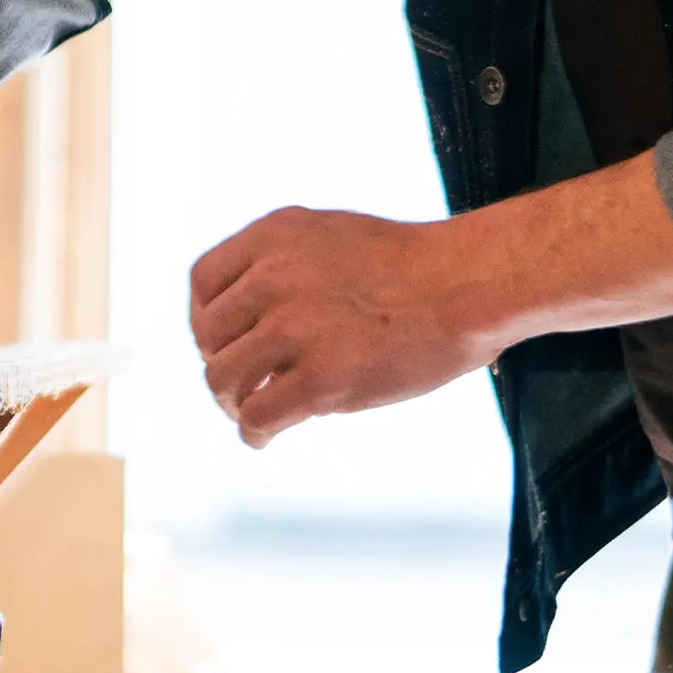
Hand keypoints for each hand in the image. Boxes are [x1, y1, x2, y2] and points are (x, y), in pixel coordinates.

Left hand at [185, 152, 672, 450]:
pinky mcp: (321, 377)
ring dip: (233, 402)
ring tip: (254, 412)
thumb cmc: (412, 266)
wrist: (470, 285)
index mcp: (276, 234)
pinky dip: (254, 433)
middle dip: (221, 364)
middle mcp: (275, 274)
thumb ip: (282, 262)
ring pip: (222, 378)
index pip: (203, 282)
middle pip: (208, 334)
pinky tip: (266, 437)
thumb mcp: (331, 235)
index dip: (206, 320)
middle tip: (242, 386)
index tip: (226, 341)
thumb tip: (244, 311)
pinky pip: (256, 416)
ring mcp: (296, 326)